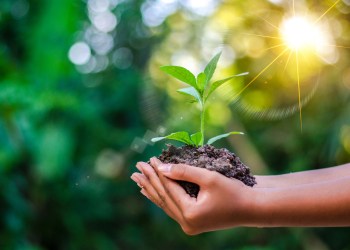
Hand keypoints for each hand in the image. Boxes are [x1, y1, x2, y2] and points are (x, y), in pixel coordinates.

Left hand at [131, 158, 257, 234]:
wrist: (251, 208)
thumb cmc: (233, 191)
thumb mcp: (209, 178)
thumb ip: (184, 172)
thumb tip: (161, 168)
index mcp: (190, 214)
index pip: (169, 189)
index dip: (158, 173)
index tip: (149, 159)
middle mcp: (186, 223)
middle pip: (163, 198)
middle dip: (149, 181)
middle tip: (137, 167)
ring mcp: (189, 225)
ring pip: (165, 204)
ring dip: (151, 190)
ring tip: (137, 179)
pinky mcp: (192, 222)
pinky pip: (172, 208)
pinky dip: (161, 198)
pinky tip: (150, 192)